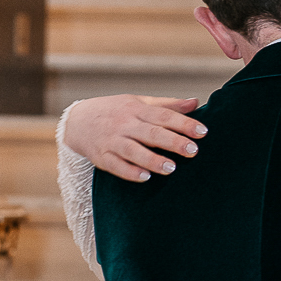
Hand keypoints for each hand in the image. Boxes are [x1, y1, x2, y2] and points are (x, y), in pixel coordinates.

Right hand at [64, 95, 206, 181]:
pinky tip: (145, 177)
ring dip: (152, 160)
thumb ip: (168, 105)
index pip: (163, 116)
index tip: (203, 132)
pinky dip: (130, 172)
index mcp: (137, 109)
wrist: (78, 121)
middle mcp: (124, 124)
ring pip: (133, 150)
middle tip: (192, 151)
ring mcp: (112, 141)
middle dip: (172, 142)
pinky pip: (116, 166)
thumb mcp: (140, 103)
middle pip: (150, 133)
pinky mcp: (101, 157)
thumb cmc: (117, 111)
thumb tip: (196, 102)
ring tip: (171, 168)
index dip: (184, 123)